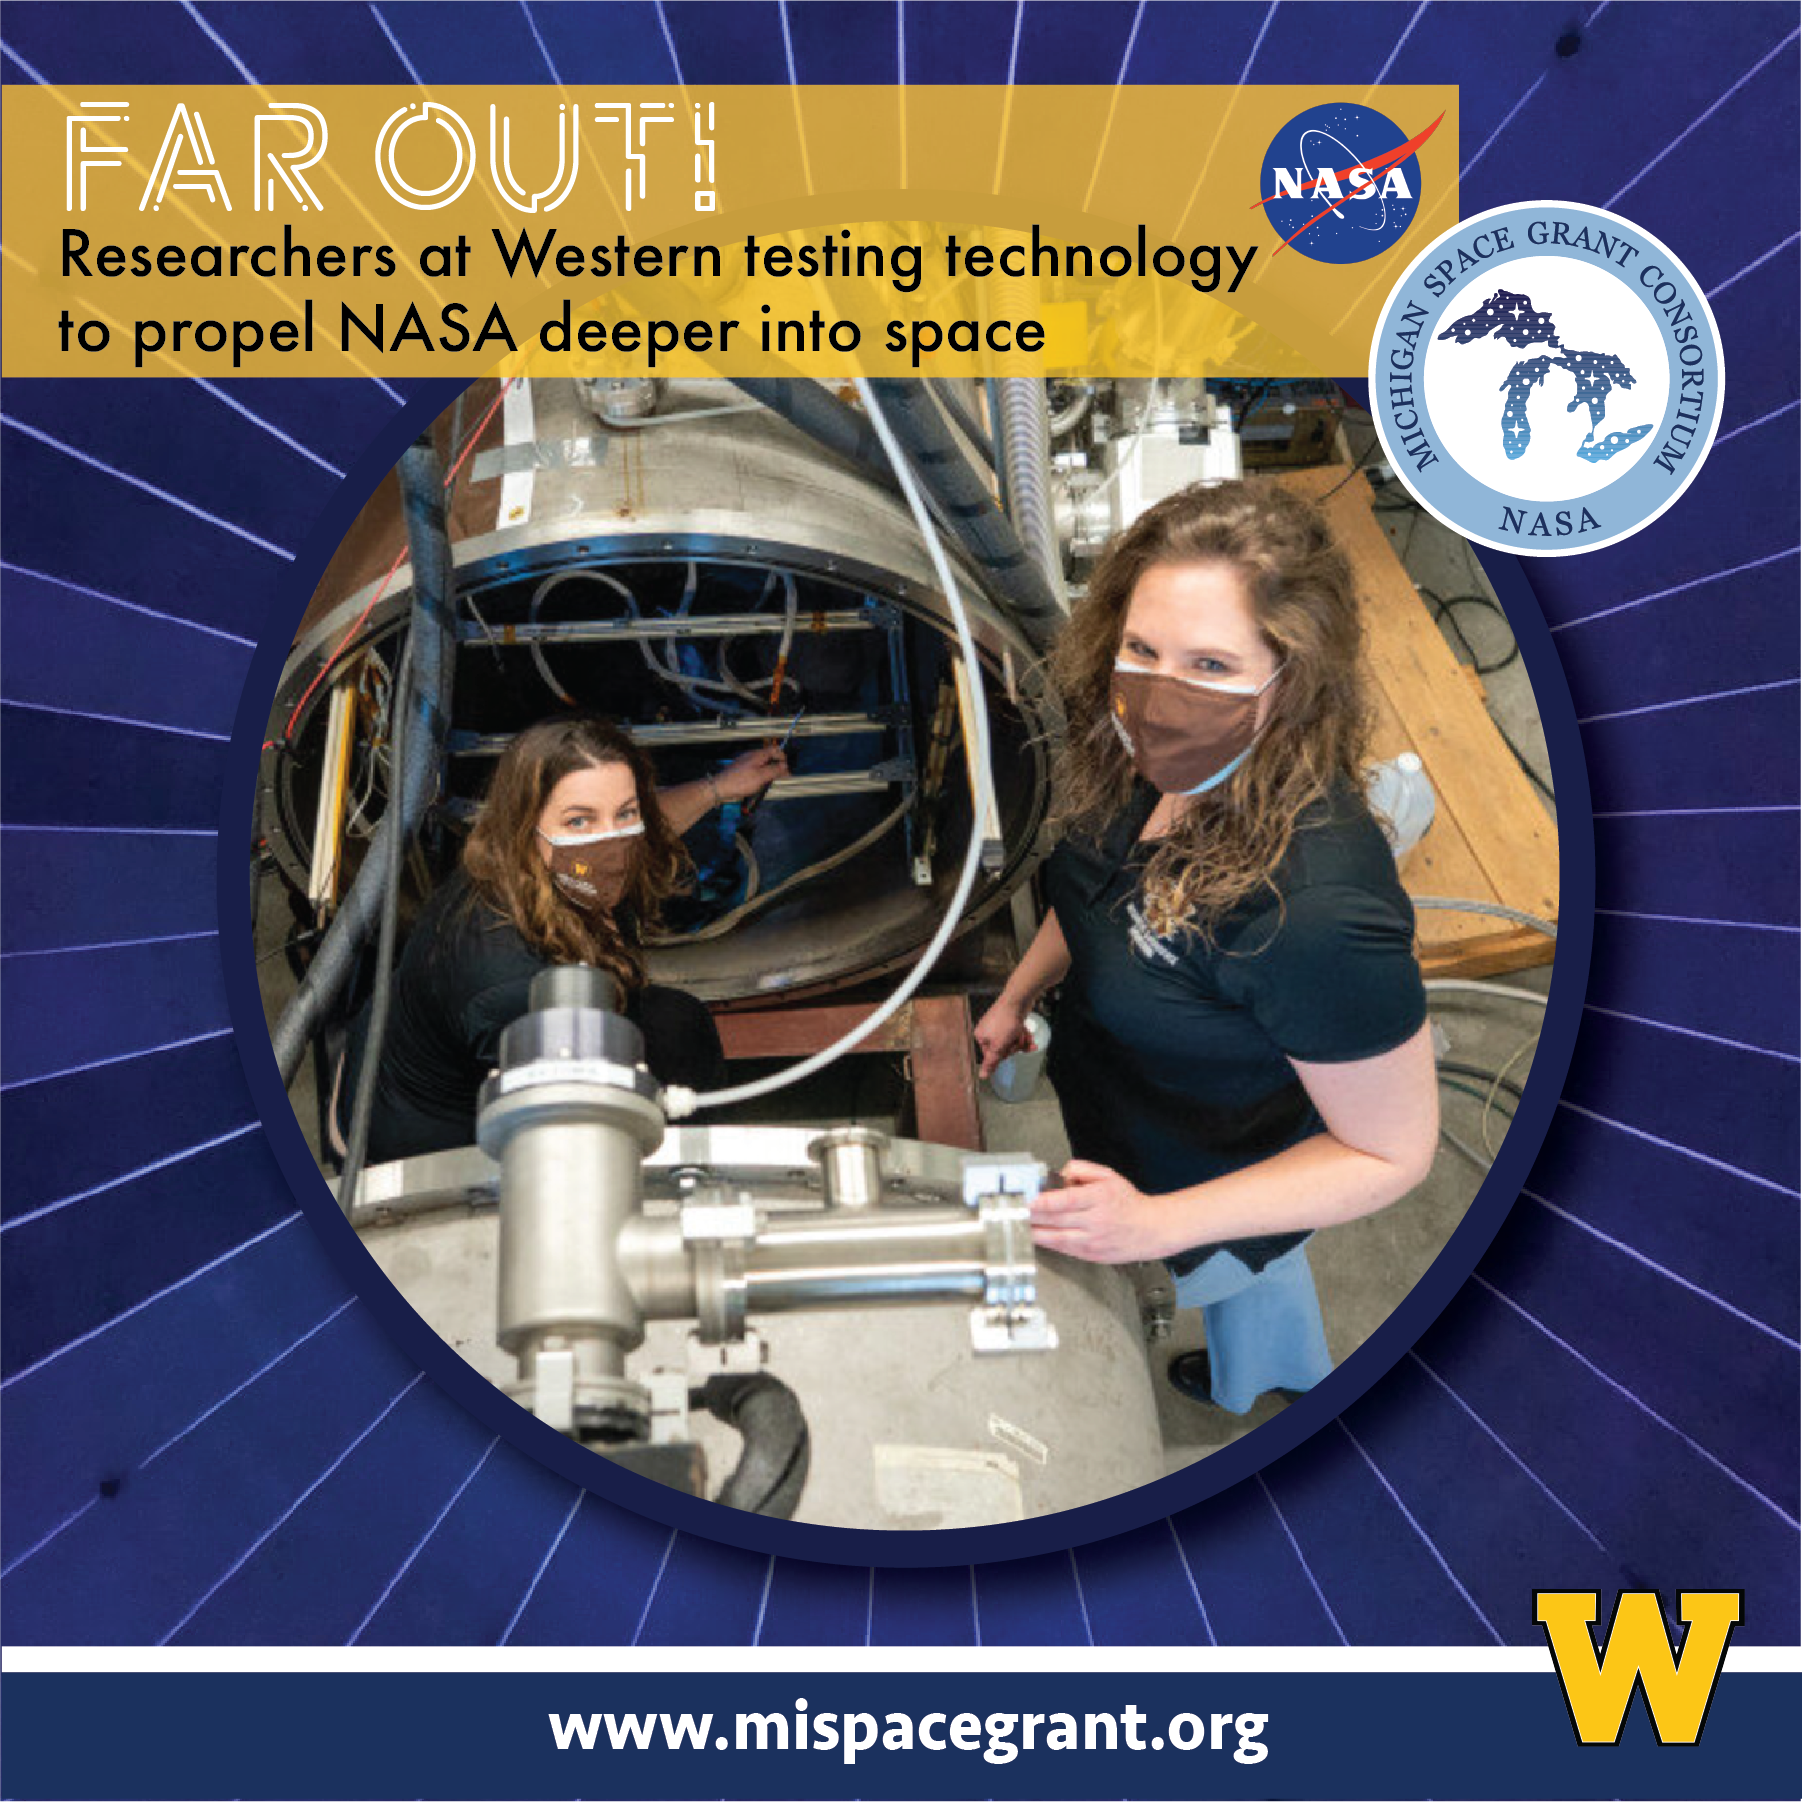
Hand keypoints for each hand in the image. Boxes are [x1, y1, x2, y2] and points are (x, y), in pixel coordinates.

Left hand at [713, 746, 788, 801]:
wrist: (721, 788)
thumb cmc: (741, 781)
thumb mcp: (761, 776)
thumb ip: (775, 770)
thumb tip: (786, 767)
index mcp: (758, 754)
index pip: (775, 750)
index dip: (783, 758)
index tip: (786, 770)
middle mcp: (753, 756)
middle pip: (769, 757)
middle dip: (777, 766)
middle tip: (780, 778)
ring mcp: (747, 763)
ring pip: (763, 765)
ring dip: (769, 773)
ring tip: (769, 783)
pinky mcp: (742, 771)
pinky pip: (756, 771)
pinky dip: (761, 776)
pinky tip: (760, 785)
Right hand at [973, 994, 1033, 1078]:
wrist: (1017, 1000)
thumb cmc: (1006, 1023)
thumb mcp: (998, 1046)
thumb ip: (991, 1062)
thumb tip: (982, 1076)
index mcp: (981, 1036)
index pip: (993, 1055)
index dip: (1005, 1053)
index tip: (1011, 1047)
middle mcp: (988, 1030)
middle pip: (1004, 1048)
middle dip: (1015, 1046)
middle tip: (1018, 1039)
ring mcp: (999, 1024)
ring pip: (1012, 1041)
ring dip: (1021, 1040)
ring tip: (1026, 1034)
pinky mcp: (1009, 1019)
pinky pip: (1015, 1032)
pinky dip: (1023, 1034)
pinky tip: (1029, 1033)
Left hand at [1030, 1159, 1175, 1263]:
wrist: (1152, 1229)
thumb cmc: (1129, 1202)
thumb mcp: (1109, 1176)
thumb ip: (1082, 1170)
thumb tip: (1060, 1173)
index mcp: (1099, 1198)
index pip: (1068, 1200)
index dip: (1046, 1202)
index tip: (1029, 1200)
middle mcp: (1095, 1221)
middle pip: (1057, 1220)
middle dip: (1032, 1216)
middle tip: (1013, 1212)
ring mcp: (1092, 1240)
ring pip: (1057, 1239)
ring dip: (1035, 1233)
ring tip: (1018, 1226)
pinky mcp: (1090, 1255)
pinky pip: (1064, 1249)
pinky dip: (1047, 1244)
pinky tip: (1035, 1237)